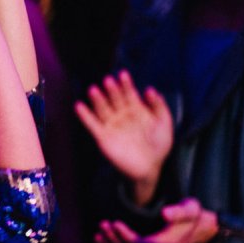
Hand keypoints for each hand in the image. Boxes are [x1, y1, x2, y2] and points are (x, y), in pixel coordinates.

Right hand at [75, 70, 172, 204]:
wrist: (150, 168)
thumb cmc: (159, 146)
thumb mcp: (164, 123)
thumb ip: (159, 106)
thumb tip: (149, 89)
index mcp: (137, 111)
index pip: (129, 94)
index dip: (126, 84)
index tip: (123, 74)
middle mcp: (122, 116)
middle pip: (115, 100)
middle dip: (112, 90)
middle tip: (108, 80)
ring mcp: (112, 126)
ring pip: (103, 109)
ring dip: (97, 100)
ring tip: (93, 89)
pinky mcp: (103, 137)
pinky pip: (92, 125)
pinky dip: (85, 116)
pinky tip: (79, 106)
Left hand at [95, 198, 218, 242]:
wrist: (198, 228)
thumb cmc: (192, 216)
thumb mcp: (190, 209)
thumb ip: (180, 211)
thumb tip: (164, 213)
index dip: (125, 237)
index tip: (114, 223)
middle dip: (114, 240)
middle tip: (103, 224)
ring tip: (99, 233)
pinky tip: (100, 240)